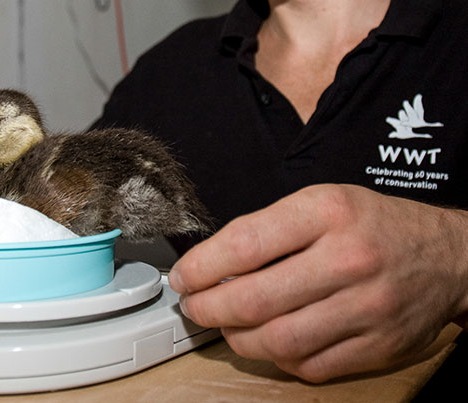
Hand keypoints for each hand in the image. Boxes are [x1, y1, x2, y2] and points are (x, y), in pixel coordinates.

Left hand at [169, 184, 467, 381]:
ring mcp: (366, 307)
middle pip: (254, 299)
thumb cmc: (374, 226)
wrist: (449, 257)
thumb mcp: (323, 202)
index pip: (244, 244)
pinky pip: (308, 365)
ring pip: (278, 340)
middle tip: (195, 306)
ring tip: (227, 325)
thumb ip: (269, 230)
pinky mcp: (377, 346)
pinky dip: (278, 357)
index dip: (201, 266)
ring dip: (237, 338)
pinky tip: (271, 340)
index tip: (184, 277)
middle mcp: (348, 259)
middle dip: (208, 308)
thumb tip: (212, 265)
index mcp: (327, 213)